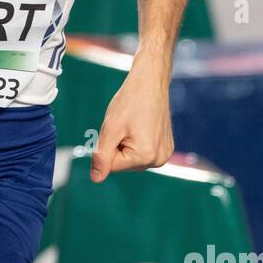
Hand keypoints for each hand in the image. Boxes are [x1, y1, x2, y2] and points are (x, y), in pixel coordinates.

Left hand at [90, 64, 173, 182]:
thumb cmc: (130, 102)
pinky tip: (142, 126)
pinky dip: (136, 142)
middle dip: (117, 146)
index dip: (107, 147)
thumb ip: (102, 156)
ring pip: (131, 159)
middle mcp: (159, 160)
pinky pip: (141, 152)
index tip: (117, 129)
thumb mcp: (110, 129)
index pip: (113, 166)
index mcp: (146, 156)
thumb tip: (96, 179)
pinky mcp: (166, 149)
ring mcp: (164, 155)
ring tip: (133, 125)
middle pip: (123, 164)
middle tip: (124, 126)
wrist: (150, 84)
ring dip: (126, 144)